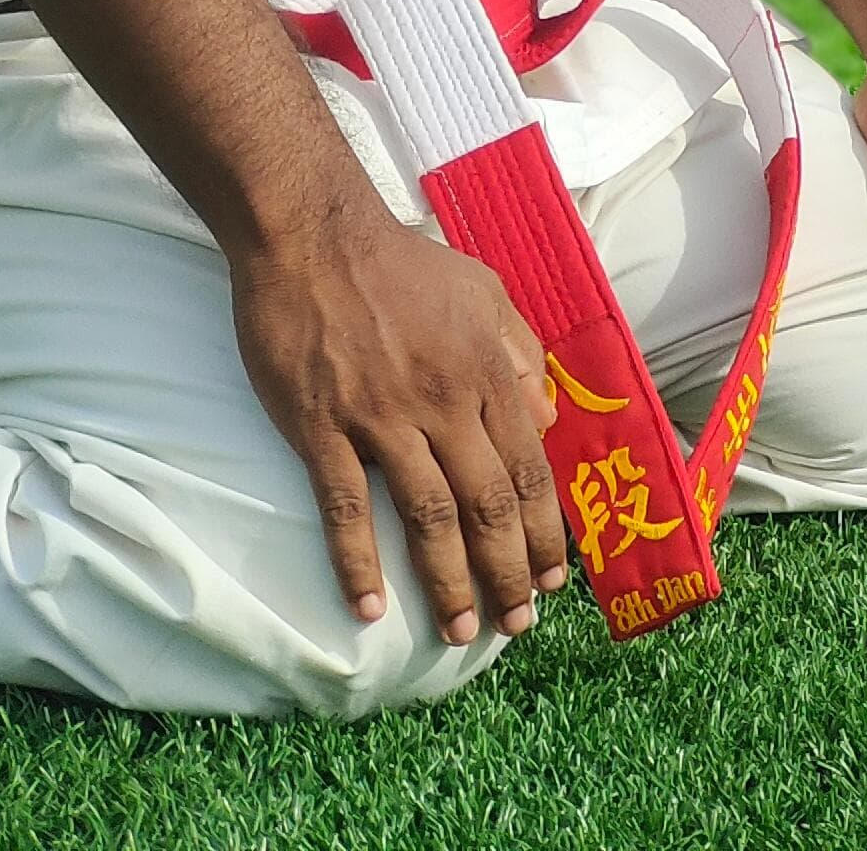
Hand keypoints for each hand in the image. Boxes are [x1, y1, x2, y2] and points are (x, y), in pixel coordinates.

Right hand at [228, 201, 573, 647]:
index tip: (552, 579)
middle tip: (514, 625)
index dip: (542, 531)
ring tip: (458, 632)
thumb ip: (520, 353)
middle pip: (487, 505)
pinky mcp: (322, 425)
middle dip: (506, 573)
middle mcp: (445, 402)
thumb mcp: (484, 292)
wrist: (313, 234)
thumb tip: (546, 418)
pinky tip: (367, 607)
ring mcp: (382, 417)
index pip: (527, 469)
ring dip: (446, 583)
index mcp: (487, 372)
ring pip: (428, 516)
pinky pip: (344, 506)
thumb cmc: (401, 262)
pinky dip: (357, 561)